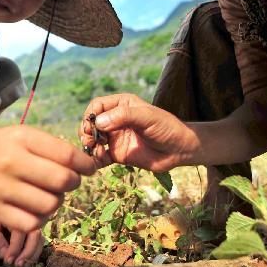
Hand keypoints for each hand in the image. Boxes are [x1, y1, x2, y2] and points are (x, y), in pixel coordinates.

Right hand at [0, 126, 96, 233]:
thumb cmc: (1, 146)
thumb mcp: (24, 135)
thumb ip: (53, 148)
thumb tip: (85, 168)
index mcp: (22, 139)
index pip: (66, 154)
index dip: (85, 165)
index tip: (89, 169)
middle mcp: (10, 162)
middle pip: (62, 181)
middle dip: (73, 183)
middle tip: (68, 181)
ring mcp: (0, 188)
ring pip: (50, 205)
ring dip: (57, 201)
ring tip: (50, 194)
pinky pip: (32, 223)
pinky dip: (41, 219)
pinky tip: (37, 209)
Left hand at [0, 208, 44, 266]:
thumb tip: (4, 255)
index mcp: (13, 210)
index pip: (20, 230)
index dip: (16, 247)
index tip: (8, 260)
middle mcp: (25, 214)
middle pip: (35, 233)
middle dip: (28, 252)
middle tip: (18, 265)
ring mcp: (30, 221)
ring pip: (39, 238)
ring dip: (32, 254)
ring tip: (22, 266)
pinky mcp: (32, 229)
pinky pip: (38, 241)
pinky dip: (34, 252)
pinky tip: (25, 261)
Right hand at [80, 94, 198, 171]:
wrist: (180, 150)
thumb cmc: (167, 127)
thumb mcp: (147, 116)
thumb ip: (123, 115)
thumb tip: (98, 122)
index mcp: (122, 105)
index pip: (97, 105)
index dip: (90, 115)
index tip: (91, 126)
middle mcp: (115, 120)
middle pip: (90, 123)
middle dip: (86, 131)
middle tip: (89, 141)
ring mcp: (115, 138)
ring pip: (92, 140)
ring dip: (89, 146)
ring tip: (95, 151)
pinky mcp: (117, 154)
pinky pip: (100, 156)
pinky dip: (95, 159)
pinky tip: (100, 161)